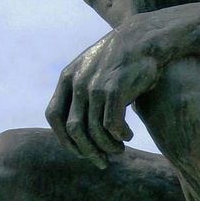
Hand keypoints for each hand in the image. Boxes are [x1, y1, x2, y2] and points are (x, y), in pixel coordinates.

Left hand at [45, 25, 160, 167]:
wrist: (145, 39)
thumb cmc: (122, 60)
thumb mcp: (93, 71)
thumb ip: (82, 94)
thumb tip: (78, 129)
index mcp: (67, 77)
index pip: (54, 116)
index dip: (64, 138)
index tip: (79, 150)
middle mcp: (78, 82)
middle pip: (73, 129)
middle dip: (87, 150)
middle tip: (102, 161)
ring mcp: (95, 85)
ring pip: (94, 131)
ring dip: (107, 146)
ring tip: (119, 149)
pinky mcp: (115, 89)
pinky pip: (112, 125)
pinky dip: (120, 136)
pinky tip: (128, 135)